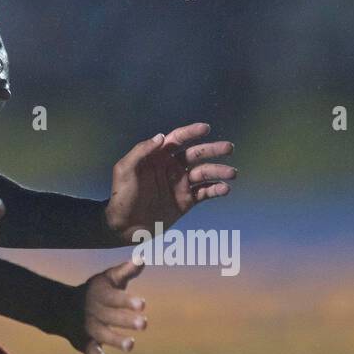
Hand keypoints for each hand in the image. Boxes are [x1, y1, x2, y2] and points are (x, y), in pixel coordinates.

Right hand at [69, 258, 146, 353]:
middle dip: (126, 320)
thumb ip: (125, 272)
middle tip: (144, 324)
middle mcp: (95, 312)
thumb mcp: (107, 279)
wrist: (61, 308)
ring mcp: (90, 329)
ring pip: (103, 335)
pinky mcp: (86, 344)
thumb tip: (142, 258)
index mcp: (101, 295)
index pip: (115, 297)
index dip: (127, 301)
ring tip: (130, 345)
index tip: (142, 304)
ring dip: (116, 340)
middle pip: (111, 317)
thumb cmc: (94, 292)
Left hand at [104, 122, 235, 241]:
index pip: (177, 140)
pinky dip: (216, 190)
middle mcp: (171, 168)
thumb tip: (162, 136)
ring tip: (232, 173)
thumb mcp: (125, 169)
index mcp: (157, 157)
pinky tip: (225, 189)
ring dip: (219, 171)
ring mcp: (180, 184)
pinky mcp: (186, 201)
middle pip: (196, 154)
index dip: (191, 132)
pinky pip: (205, 193)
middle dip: (213, 149)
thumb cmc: (121, 195)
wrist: (123, 225)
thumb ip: (142, 151)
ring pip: (204, 173)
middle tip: (229, 147)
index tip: (206, 128)